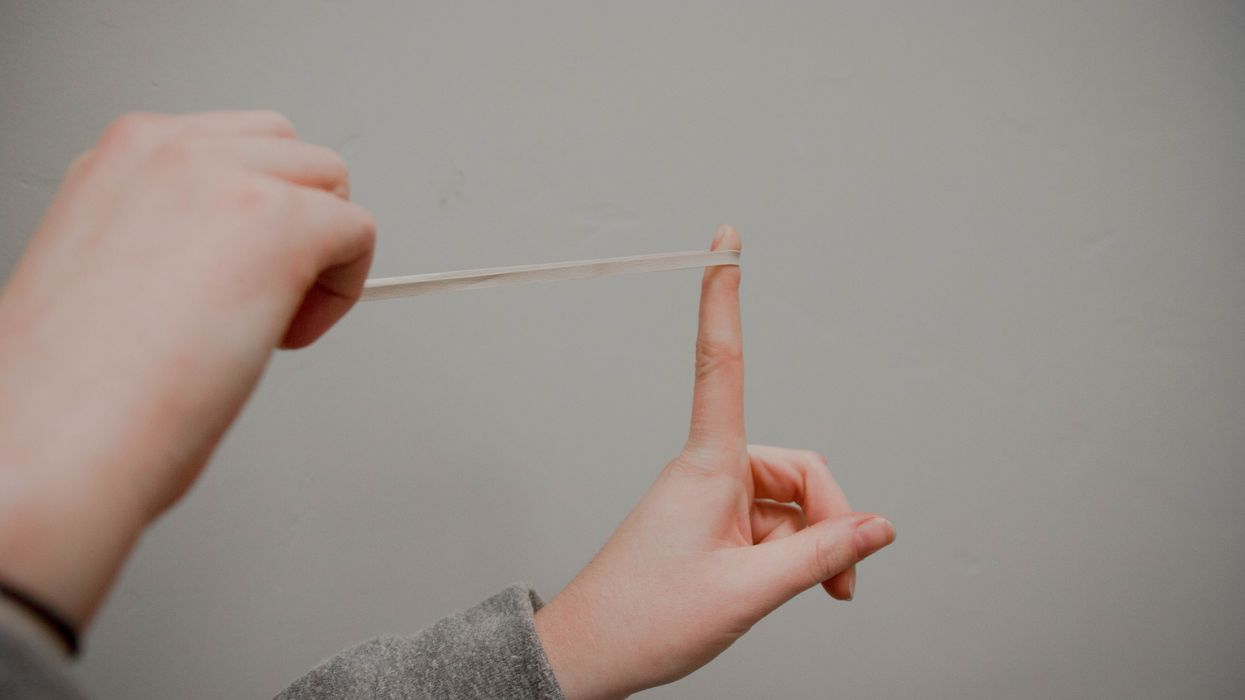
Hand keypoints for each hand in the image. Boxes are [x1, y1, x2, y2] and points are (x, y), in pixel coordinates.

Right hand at [0, 111, 373, 629]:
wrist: (54, 441)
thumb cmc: (71, 390)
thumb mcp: (110, 268)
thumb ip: (174, 235)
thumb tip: (230, 254)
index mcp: (120, 160)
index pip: (230, 150)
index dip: (247, 221)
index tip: (227, 279)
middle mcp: (168, 152)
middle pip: (290, 153)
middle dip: (295, 223)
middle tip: (258, 301)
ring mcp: (225, 178)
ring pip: (330, 183)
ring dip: (320, 252)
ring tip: (267, 322)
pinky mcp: (279, 222)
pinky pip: (359, 233)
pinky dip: (341, 293)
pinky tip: (285, 337)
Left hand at [533, 226, 894, 698]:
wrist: (593, 656)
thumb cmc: (647, 619)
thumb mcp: (748, 592)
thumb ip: (821, 556)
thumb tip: (879, 527)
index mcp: (708, 466)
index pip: (723, 364)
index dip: (725, 299)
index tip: (725, 245)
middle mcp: (710, 471)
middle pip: (797, 468)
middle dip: (829, 519)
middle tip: (838, 581)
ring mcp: (711, 500)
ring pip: (789, 501)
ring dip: (813, 543)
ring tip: (819, 592)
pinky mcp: (712, 524)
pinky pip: (771, 524)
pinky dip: (794, 552)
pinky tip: (794, 586)